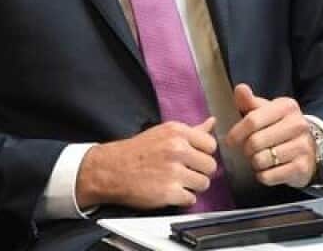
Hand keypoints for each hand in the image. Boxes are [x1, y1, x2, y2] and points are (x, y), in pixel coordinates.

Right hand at [76, 118, 217, 209]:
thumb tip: (212, 122)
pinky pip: (191, 199)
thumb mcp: (164, 133)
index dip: (203, 154)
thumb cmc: (136, 152)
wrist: (110, 170)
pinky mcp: (168, 192)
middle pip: (211, 166)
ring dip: (192, 186)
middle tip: (185, 172)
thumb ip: (191, 130)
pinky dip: (182, 199)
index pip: (211, 145)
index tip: (193, 158)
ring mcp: (173, 171)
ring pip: (204, 184)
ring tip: (177, 182)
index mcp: (177, 132)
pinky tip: (170, 191)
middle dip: (199, 172)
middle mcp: (177, 149)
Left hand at [225, 84, 315, 187]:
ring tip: (260, 158)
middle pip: (255, 142)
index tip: (230, 141)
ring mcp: (302, 147)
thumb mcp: (265, 111)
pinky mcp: (302, 167)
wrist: (309, 149)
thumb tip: (240, 88)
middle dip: (247, 149)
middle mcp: (298, 125)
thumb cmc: (279, 127)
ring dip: (255, 162)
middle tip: (249, 149)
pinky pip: (269, 176)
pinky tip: (268, 168)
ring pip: (261, 160)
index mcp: (286, 107)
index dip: (236, 133)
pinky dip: (263, 175)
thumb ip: (249, 101)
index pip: (252, 120)